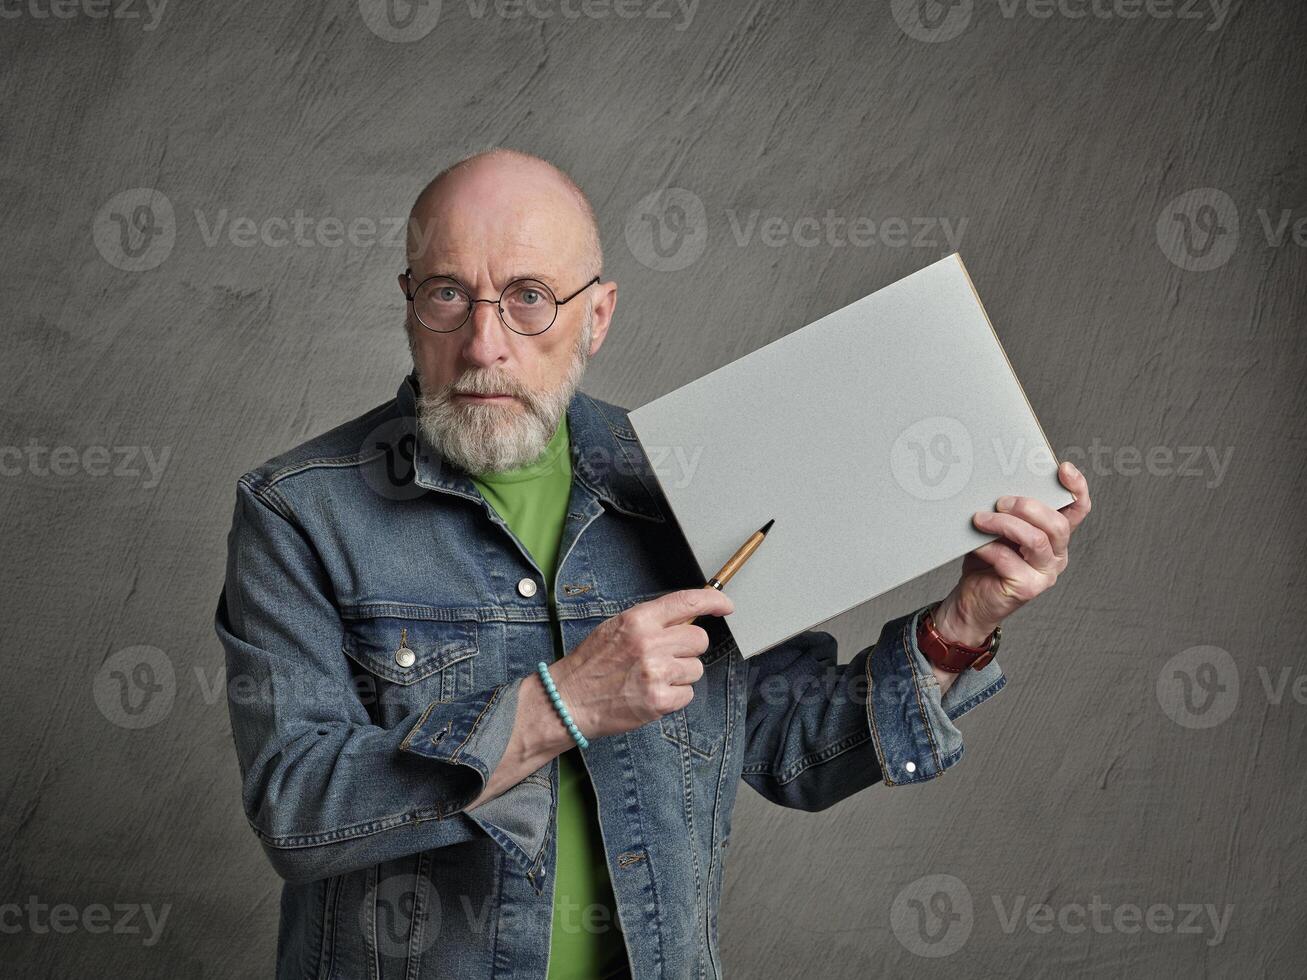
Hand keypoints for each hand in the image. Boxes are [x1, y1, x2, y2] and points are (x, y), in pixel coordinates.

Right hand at [547, 588, 734, 739]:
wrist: (568, 700)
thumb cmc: (591, 664)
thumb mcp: (615, 627)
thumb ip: (650, 621)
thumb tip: (685, 617)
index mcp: (638, 620)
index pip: (686, 602)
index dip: (713, 601)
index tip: (725, 606)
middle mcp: (649, 643)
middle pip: (699, 639)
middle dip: (688, 649)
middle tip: (667, 658)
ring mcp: (655, 673)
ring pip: (695, 669)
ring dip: (680, 675)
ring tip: (652, 679)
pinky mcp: (658, 700)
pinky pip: (688, 695)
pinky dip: (674, 697)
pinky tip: (651, 694)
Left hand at [934, 460, 1091, 645]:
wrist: (971, 601)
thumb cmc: (986, 561)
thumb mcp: (999, 530)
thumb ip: (1008, 512)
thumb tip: (996, 484)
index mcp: (1054, 536)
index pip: (1077, 509)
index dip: (1077, 488)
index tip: (1063, 468)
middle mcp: (1057, 555)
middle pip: (1057, 524)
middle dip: (1028, 507)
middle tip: (1000, 501)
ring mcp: (1045, 574)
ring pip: (1037, 541)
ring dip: (1006, 524)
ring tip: (981, 519)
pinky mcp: (1027, 588)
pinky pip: (1010, 561)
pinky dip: (990, 548)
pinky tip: (977, 545)